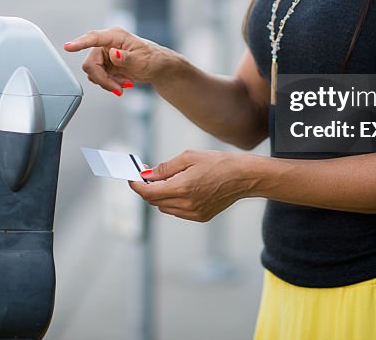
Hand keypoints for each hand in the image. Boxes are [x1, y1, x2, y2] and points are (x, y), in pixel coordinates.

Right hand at [64, 27, 172, 95]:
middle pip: (90, 64)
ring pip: (92, 73)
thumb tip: (113, 54)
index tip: (68, 47)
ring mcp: (104, 55)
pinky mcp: (104, 65)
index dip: (80, 43)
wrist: (156, 68)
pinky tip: (122, 83)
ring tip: (124, 84)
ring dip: (107, 83)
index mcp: (115, 36)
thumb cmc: (152, 59)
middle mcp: (106, 44)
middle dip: (103, 79)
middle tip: (118, 88)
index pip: (94, 38)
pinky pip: (97, 78)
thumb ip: (126, 57)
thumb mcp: (141, 60)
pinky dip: (108, 84)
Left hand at [129, 150, 250, 221]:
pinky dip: (173, 202)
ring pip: (165, 208)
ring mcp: (194, 213)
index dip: (137, 186)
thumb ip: (165, 168)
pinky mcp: (201, 217)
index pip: (149, 192)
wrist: (243, 177)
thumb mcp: (189, 157)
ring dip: (160, 196)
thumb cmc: (218, 163)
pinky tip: (181, 189)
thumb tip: (147, 174)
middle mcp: (186, 204)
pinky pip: (177, 212)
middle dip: (148, 188)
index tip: (132, 178)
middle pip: (155, 201)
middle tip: (148, 174)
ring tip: (167, 180)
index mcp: (182, 187)